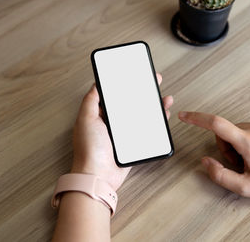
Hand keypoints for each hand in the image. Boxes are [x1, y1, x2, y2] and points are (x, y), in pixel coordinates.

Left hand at [71, 73, 172, 190]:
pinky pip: (148, 129)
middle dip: (143, 91)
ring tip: (163, 97)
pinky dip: (157, 121)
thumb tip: (96, 84)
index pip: (114, 95)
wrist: (99, 176)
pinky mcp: (134, 144)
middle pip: (131, 103)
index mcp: (100, 115)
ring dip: (153, 105)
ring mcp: (124, 134)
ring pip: (142, 115)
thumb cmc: (89, 150)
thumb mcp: (86, 119)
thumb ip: (91, 101)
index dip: (125, 84)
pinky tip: (163, 113)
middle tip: (153, 81)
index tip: (134, 74)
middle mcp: (113, 123)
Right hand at [178, 111, 249, 202]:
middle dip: (226, 147)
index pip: (216, 124)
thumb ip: (219, 175)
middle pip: (226, 132)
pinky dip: (248, 139)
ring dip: (237, 143)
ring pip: (237, 130)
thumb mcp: (244, 187)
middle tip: (239, 163)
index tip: (184, 115)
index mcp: (248, 143)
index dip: (196, 118)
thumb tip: (205, 161)